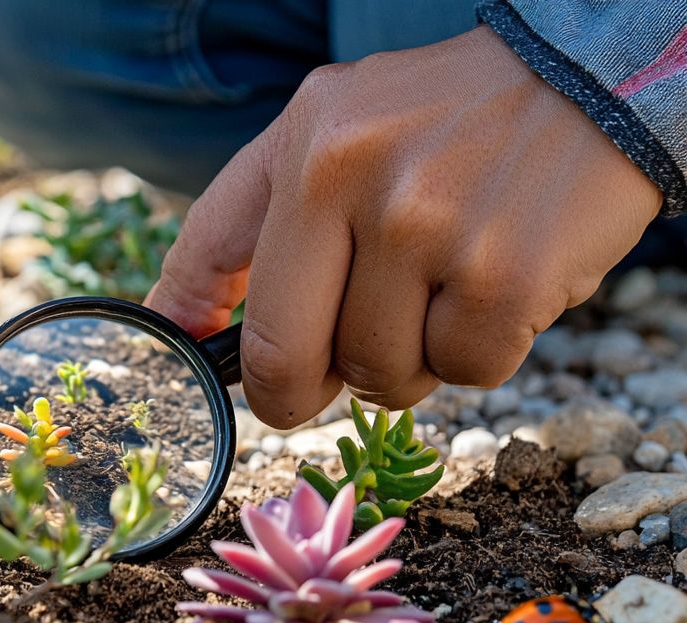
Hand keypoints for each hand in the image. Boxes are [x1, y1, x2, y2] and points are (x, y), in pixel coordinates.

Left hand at [146, 26, 661, 427]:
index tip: (195, 368)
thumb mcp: (338, 130)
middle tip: (336, 371)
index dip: (191, 331)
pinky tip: (496, 289)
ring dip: (409, 360)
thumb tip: (180, 320)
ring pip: (378, 375)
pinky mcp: (504, 277)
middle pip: (287, 356)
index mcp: (305, 141)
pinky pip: (462, 373)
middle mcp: (354, 176)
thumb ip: (256, 218)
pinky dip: (479, 353)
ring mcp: (429, 228)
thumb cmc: (450, 124)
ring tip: (443, 291)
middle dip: (304, 388)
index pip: (208, 253)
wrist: (595, 81)